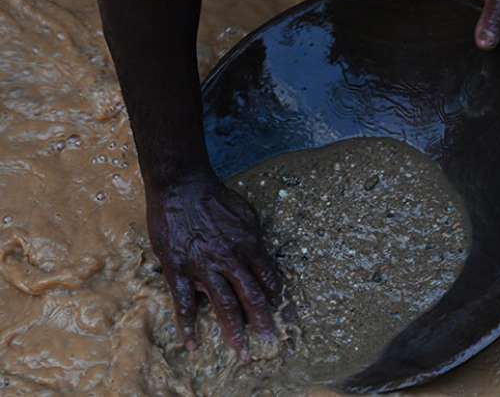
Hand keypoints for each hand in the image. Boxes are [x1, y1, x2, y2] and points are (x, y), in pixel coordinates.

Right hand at [146, 174, 280, 360]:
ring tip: (241, 351)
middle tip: (271, 340)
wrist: (181, 187)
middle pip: (251, 297)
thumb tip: (262, 258)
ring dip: (234, 330)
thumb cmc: (215, 198)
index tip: (282, 311)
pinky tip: (191, 343)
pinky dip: (188, 325)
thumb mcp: (247, 214)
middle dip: (263, 321)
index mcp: (249, 246)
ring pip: (223, 305)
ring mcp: (204, 267)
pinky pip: (185, 302)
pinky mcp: (179, 269)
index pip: (269, 278)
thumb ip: (255, 239)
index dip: (276, 297)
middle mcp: (230, 260)